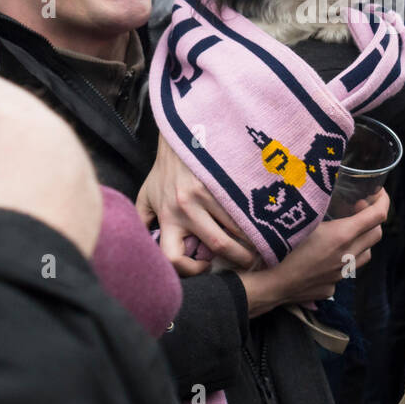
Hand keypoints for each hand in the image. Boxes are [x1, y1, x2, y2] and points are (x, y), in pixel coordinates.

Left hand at [136, 134, 259, 275]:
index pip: (174, 257)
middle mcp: (187, 207)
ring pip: (239, 227)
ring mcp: (209, 192)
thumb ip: (143, 222)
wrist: (182, 134)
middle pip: (218, 246)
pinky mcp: (225, 179)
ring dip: (254, 240)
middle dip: (239, 259)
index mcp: (168, 215)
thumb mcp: (147, 196)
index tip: (205, 264)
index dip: (191, 270)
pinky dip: (257, 219)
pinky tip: (264, 221)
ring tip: (262, 243)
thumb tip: (141, 248)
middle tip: (250, 262)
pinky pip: (246, 207)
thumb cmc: (166, 169)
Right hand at [239, 191, 387, 316]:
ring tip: (347, 232)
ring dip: (362, 240)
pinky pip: (345, 270)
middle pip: (376, 234)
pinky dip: (343, 260)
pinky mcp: (332, 287)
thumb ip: (320, 208)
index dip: (382, 200)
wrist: (272, 284)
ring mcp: (341, 274)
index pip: (378, 215)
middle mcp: (347, 255)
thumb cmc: (282, 247)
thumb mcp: (304, 220)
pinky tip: (326, 256)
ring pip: (365, 254)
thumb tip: (323, 194)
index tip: (377, 192)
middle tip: (357, 209)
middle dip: (372, 219)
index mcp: (342, 235)